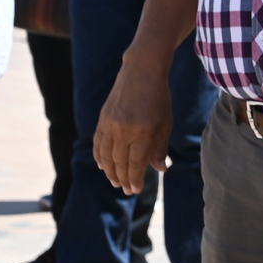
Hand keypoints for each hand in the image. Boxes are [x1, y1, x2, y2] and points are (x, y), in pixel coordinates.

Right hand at [93, 53, 172, 194]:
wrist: (141, 72)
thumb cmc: (158, 99)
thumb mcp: (165, 123)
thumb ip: (160, 147)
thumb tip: (160, 169)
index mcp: (143, 132)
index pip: (136, 163)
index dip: (134, 179)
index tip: (134, 189)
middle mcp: (124, 130)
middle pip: (120, 162)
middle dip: (122, 178)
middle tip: (125, 189)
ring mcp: (111, 124)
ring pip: (106, 155)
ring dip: (109, 171)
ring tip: (114, 181)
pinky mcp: (103, 118)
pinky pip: (98, 143)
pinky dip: (99, 156)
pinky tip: (102, 165)